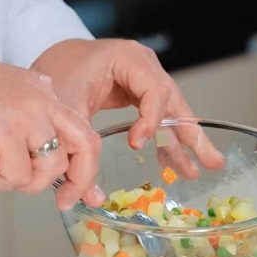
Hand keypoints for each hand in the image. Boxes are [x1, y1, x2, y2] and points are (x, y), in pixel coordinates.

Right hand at [0, 37, 103, 209]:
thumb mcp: (9, 91)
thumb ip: (34, 114)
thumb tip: (47, 151)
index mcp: (45, 91)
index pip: (83, 131)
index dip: (85, 164)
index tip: (79, 187)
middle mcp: (43, 103)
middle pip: (85, 148)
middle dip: (79, 181)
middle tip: (65, 200)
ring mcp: (28, 119)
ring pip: (49, 170)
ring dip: (24, 179)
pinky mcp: (7, 137)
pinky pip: (17, 177)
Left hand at [30, 38, 225, 178]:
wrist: (44, 62)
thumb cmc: (54, 73)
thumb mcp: (66, 112)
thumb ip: (79, 153)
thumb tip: (89, 198)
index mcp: (128, 58)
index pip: (154, 91)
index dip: (151, 121)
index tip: (136, 144)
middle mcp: (143, 66)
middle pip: (174, 103)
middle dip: (192, 136)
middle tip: (211, 162)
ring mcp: (142, 78)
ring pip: (171, 112)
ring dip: (185, 142)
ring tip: (203, 168)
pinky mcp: (137, 92)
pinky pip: (157, 117)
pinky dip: (165, 139)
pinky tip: (175, 163)